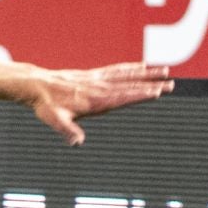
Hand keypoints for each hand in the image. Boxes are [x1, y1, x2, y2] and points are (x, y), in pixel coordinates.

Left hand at [30, 62, 173, 144]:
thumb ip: (67, 130)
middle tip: (171, 84)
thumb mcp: (54, 120)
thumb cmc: (46, 106)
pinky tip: (142, 65)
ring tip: (165, 70)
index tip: (157, 92)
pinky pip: (116, 69)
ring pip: (126, 74)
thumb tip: (77, 142)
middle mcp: (98, 87)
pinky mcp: (93, 74)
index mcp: (94, 100)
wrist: (36, 86)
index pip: (122, 97)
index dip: (139, 95)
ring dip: (146, 73)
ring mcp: (97, 79)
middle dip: (150, 84)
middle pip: (129, 85)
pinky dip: (131, 67)